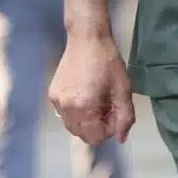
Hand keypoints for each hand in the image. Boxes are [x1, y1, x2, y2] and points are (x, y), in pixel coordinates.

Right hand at [48, 30, 133, 146]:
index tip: (113, 111)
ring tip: (95, 101)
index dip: (108, 129)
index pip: (96, 138)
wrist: (87, 39)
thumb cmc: (108, 63)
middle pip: (82, 135)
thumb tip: (121, 138)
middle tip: (106, 106)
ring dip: (85, 121)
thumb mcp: (123, 89)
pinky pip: (64, 114)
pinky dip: (75, 112)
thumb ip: (125, 117)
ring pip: (72, 126)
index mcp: (85, 108)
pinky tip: (83, 95)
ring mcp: (57, 102)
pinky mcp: (52, 94)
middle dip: (96, 127)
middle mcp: (67, 108)